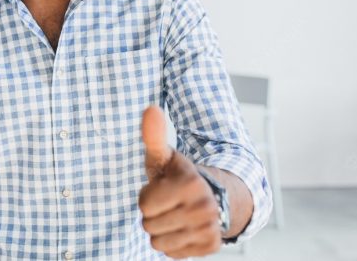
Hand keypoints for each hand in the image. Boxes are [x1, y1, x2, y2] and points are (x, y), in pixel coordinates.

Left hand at [139, 106, 221, 258]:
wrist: (212, 197)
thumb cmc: (178, 176)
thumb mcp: (164, 156)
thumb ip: (154, 135)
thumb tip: (150, 109)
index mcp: (191, 183)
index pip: (144, 204)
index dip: (147, 196)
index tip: (162, 188)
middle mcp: (205, 208)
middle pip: (148, 225)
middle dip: (153, 214)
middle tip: (169, 203)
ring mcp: (209, 230)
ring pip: (157, 242)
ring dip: (161, 230)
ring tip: (174, 215)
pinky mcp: (210, 247)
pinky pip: (171, 253)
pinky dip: (173, 243)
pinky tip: (183, 228)